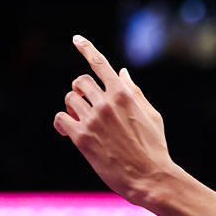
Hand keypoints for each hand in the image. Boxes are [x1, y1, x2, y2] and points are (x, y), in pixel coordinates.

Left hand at [53, 35, 172, 204]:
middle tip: (87, 105)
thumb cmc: (154, 148)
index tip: (76, 38)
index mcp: (125, 95)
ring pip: (69, 99)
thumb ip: (135, 92)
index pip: (101, 64)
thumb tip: (122, 72)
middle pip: (80, 82)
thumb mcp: (152, 116)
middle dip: (81, 91)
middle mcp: (107, 103)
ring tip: (81, 121)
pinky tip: (69, 131)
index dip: (87, 48)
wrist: (149, 177)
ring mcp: (93, 120)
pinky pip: (61, 119)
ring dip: (73, 108)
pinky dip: (63, 123)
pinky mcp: (81, 138)